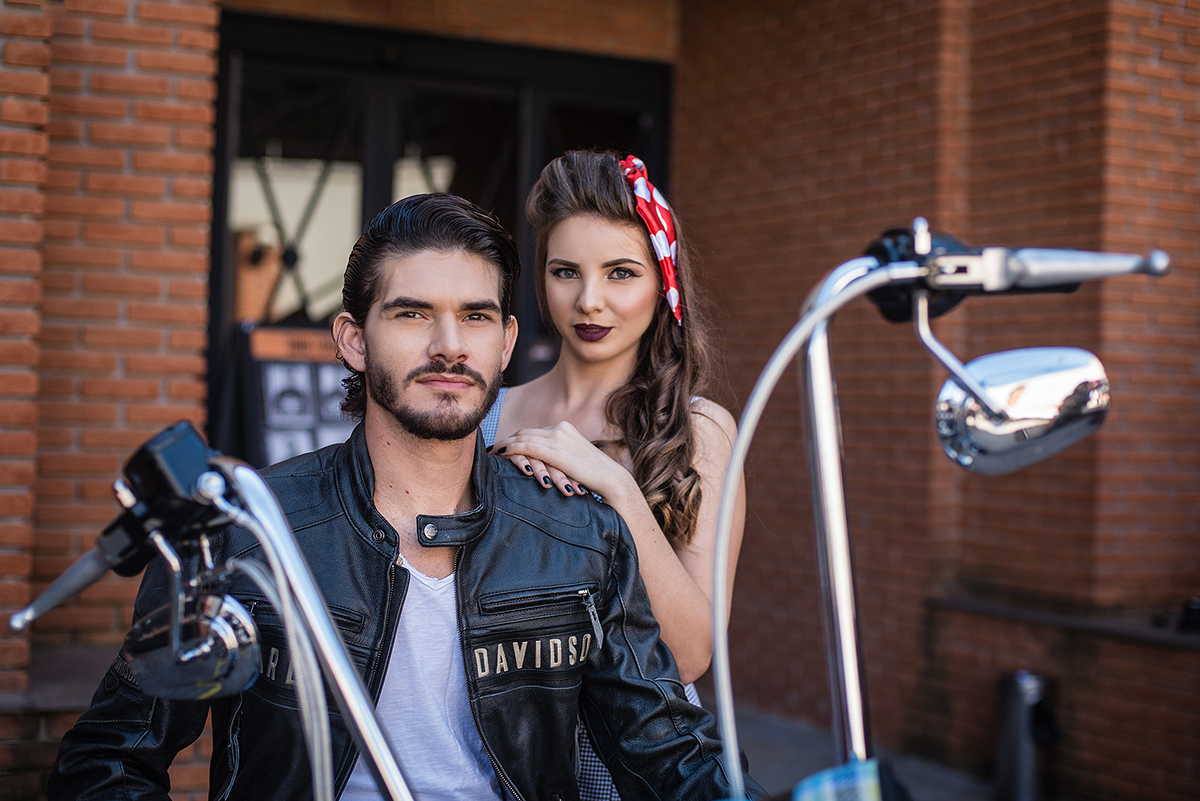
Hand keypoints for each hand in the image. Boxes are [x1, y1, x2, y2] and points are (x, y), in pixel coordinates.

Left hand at [490, 421, 630, 498]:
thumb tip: (547, 464)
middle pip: (525, 432)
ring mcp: (558, 439)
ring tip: (493, 452)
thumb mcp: (575, 459)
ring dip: (505, 444)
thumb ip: (561, 455)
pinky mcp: (556, 452)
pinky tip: (502, 453)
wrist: (611, 478)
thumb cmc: (595, 475)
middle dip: (507, 440)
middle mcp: (560, 429)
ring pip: (523, 438)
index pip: (534, 432)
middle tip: (493, 449)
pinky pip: (528, 447)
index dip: (517, 438)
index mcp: (564, 428)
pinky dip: (512, 449)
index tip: (504, 446)